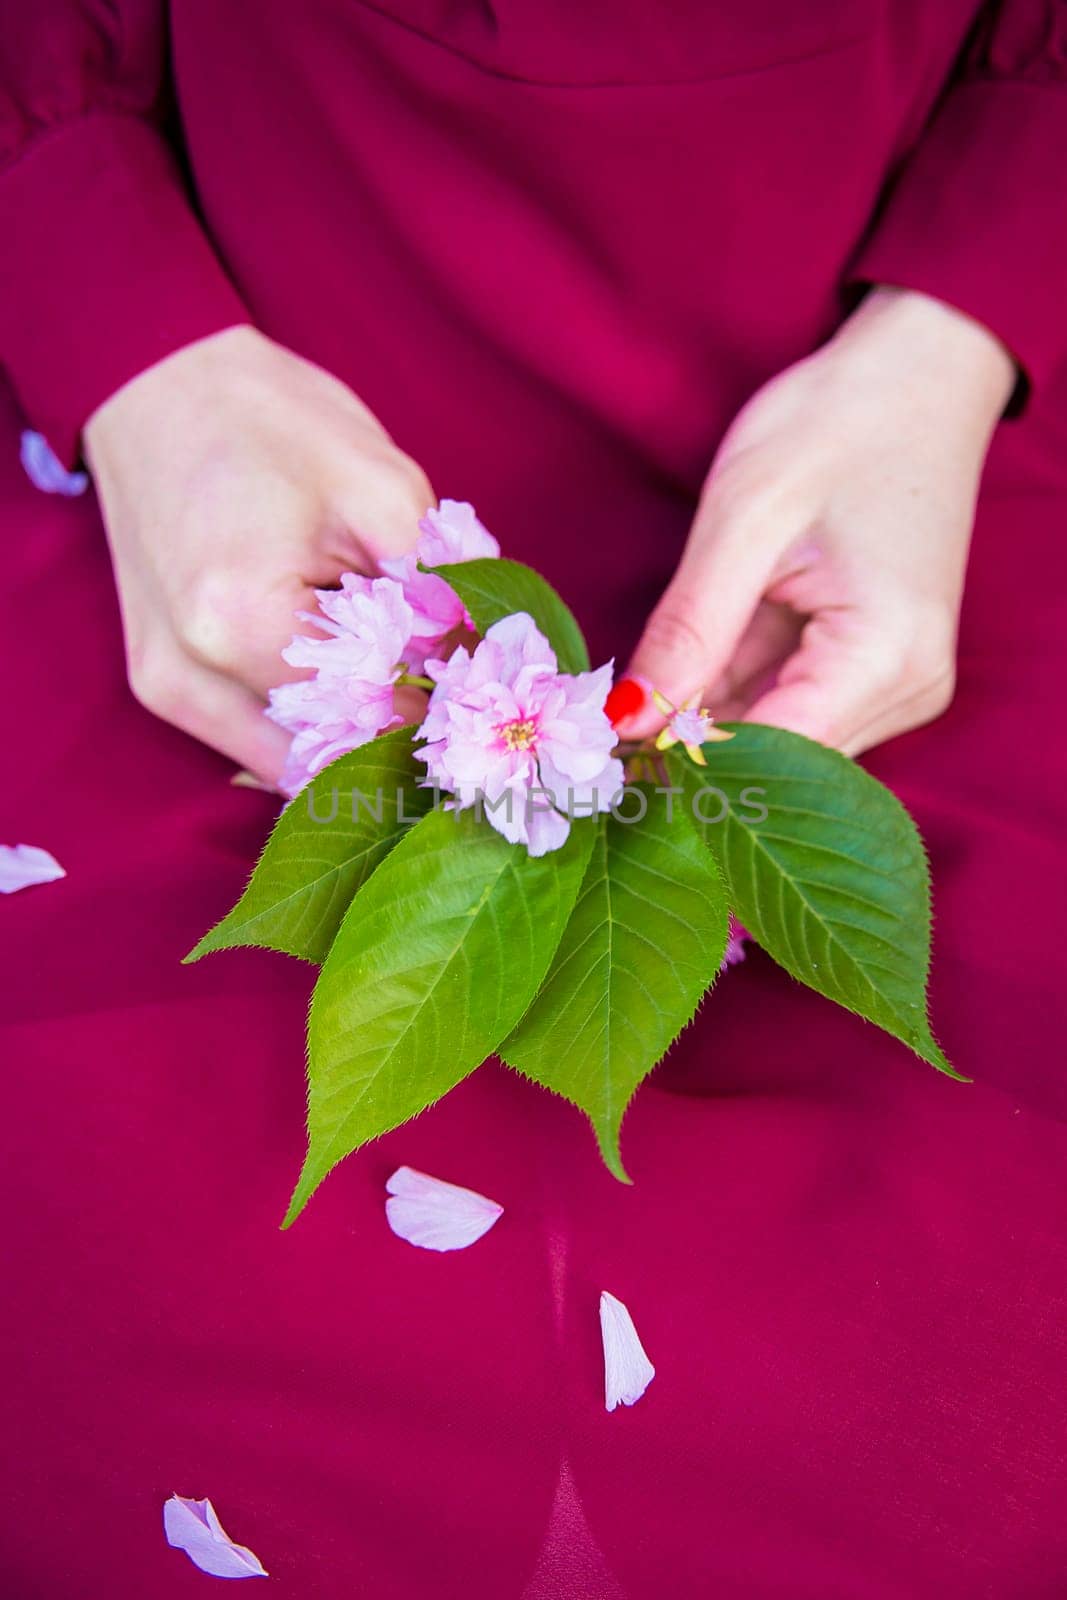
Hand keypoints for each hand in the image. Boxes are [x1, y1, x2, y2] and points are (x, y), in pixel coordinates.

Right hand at [84, 325, 432, 781]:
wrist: (157, 381)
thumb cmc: (269, 420)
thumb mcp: (381, 489)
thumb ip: (436, 592)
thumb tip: (481, 669)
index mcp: (243, 626)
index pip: (368, 718)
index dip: (435, 712)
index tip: (476, 691)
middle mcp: (192, 677)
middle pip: (322, 759)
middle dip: (390, 737)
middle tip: (443, 697)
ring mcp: (166, 688)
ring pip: (283, 766)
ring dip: (345, 743)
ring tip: (394, 689)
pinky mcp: (157, 682)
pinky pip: (245, 742)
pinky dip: (300, 730)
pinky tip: (341, 689)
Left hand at [621, 288, 1016, 754]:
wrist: (918, 371)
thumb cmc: (838, 424)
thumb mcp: (743, 521)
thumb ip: (688, 633)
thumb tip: (625, 721)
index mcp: (887, 655)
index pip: (770, 755)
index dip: (680, 764)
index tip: (596, 753)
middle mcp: (907, 688)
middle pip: (777, 758)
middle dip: (686, 742)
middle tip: (596, 721)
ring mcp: (899, 681)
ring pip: (779, 736)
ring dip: (706, 716)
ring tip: (634, 688)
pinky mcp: (880, 667)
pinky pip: (793, 703)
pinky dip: (734, 690)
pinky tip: (685, 667)